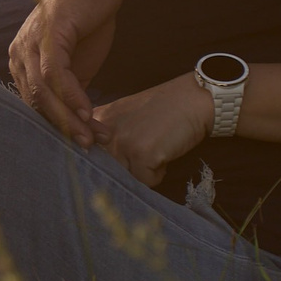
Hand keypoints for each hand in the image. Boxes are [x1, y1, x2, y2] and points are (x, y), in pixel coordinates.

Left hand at [7, 0, 124, 145]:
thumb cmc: (89, 20)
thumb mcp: (79, 63)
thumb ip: (70, 90)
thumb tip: (75, 125)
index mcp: (21, 62)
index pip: (33, 103)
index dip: (55, 126)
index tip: (78, 145)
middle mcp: (18, 53)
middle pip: (35, 101)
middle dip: (62, 127)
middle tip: (87, 146)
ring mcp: (30, 42)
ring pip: (43, 90)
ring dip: (69, 116)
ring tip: (91, 135)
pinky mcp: (48, 33)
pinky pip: (55, 73)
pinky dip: (72, 95)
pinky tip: (88, 111)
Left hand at [89, 74, 211, 186]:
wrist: (193, 99)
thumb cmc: (164, 109)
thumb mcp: (126, 114)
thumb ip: (107, 132)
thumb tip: (97, 162)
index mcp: (99, 119)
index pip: (87, 152)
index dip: (103, 161)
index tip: (118, 157)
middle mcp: (105, 131)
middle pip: (106, 169)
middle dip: (125, 167)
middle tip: (144, 151)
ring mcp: (122, 143)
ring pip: (125, 177)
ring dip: (142, 171)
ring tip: (156, 150)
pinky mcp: (141, 154)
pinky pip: (146, 181)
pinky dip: (158, 173)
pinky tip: (166, 153)